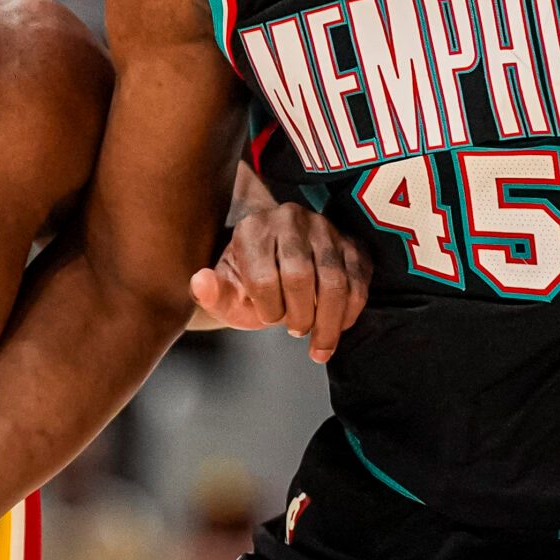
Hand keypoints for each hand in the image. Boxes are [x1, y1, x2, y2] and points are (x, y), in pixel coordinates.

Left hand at [188, 202, 372, 362]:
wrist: (278, 266)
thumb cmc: (248, 284)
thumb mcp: (226, 293)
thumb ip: (211, 293)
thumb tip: (200, 282)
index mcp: (252, 228)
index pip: (264, 278)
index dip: (268, 309)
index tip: (267, 317)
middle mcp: (289, 219)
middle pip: (301, 277)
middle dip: (299, 316)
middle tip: (294, 329)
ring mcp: (325, 228)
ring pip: (335, 282)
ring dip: (328, 321)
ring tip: (317, 340)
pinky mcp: (351, 243)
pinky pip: (359, 282)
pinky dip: (350, 313)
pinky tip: (336, 327)